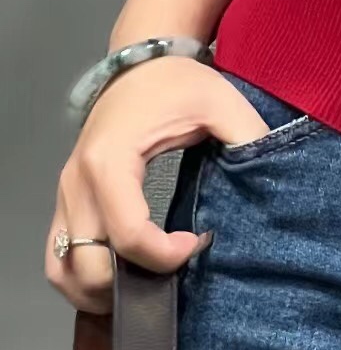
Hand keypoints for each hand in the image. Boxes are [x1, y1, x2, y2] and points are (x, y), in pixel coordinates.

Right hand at [45, 57, 270, 313]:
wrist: (141, 60)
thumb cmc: (179, 83)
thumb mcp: (223, 103)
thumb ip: (250, 140)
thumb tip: (275, 182)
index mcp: (110, 161)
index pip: (128, 235)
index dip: (166, 256)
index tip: (199, 242)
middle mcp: (77, 182)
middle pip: (89, 263)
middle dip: (133, 282)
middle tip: (174, 268)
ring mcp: (66, 193)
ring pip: (62, 268)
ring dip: (100, 289)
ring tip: (146, 283)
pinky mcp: (66, 199)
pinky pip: (56, 255)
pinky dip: (82, 277)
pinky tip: (120, 275)